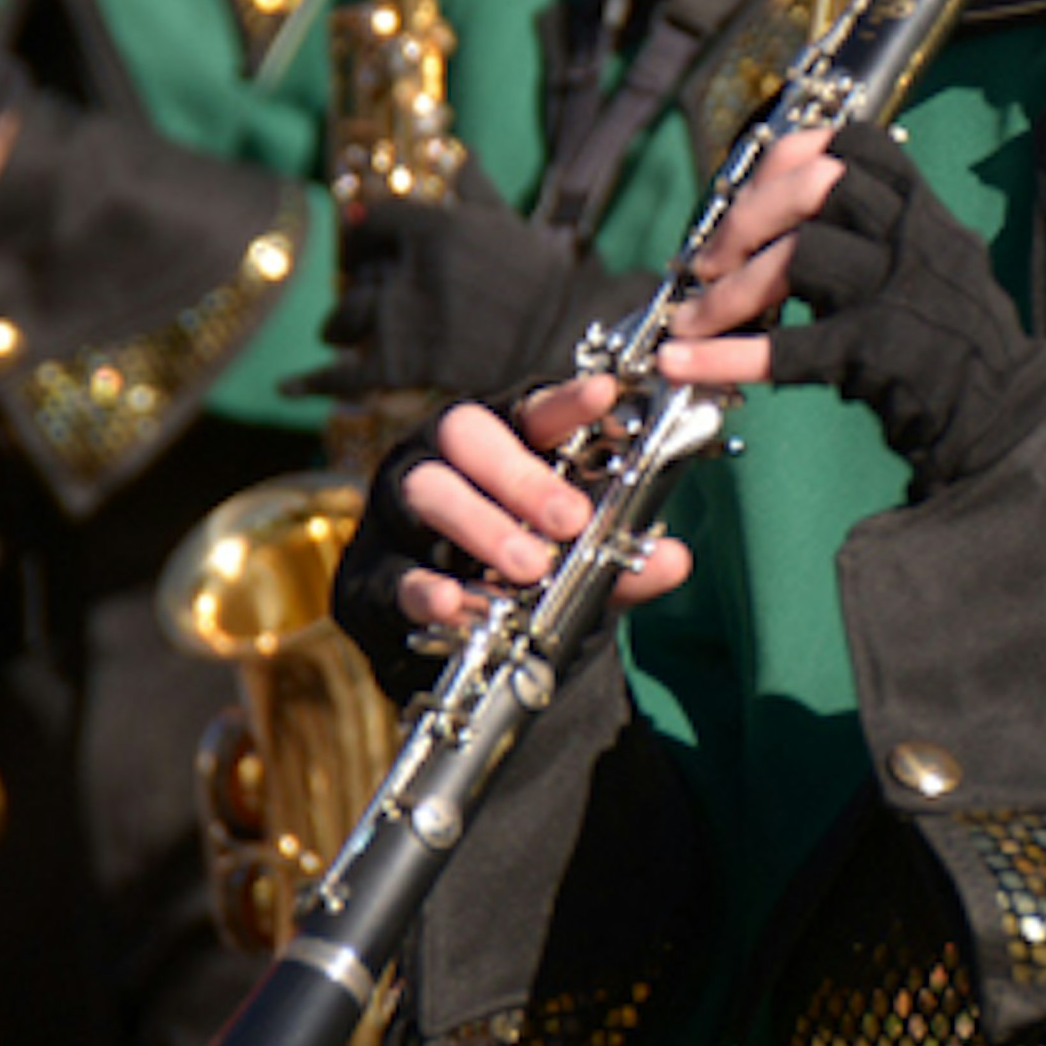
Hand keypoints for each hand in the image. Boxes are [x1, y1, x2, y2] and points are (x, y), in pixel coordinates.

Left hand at [303, 166, 605, 403]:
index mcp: (435, 227)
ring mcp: (403, 320)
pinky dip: (313, 382)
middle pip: (358, 272)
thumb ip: (473, 187)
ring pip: (346, 318)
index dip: (363, 230)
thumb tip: (456, 150)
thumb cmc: (544, 281)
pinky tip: (290, 386)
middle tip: (361, 292)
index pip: (374, 221)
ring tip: (339, 332)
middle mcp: (411, 269)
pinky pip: (343, 374)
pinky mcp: (402, 367)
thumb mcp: (510, 222)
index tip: (359, 238)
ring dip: (339, 326)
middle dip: (359, 282)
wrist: (567, 343)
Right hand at [388, 389, 697, 641]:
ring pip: (426, 491)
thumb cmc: (520, 579)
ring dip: (480, 525)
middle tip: (572, 518)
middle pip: (468, 434)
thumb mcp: (577, 568)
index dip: (566, 402)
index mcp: (501, 444)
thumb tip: (675, 559)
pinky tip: (456, 603)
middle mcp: (443, 460)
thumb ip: (620, 561)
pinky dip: (427, 588)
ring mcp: (398, 513)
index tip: (606, 394)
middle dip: (521, 473)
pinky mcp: (369, 574)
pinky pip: (391, 572)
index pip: (532, 409)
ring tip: (528, 566)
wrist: (455, 651)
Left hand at [665, 123, 1045, 489]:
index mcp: (925, 212)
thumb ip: (871, 234)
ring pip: (797, 256)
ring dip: (727, 293)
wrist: (1007, 419)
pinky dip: (724, 355)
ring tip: (692, 321)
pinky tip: (685, 363)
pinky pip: (789, 347)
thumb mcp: (929, 264)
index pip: (854, 145)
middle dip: (743, 220)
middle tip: (707, 263)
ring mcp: (901, 292)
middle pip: (817, 186)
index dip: (788, 159)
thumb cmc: (952, 345)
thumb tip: (766, 223)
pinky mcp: (881, 352)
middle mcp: (917, 239)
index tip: (747, 194)